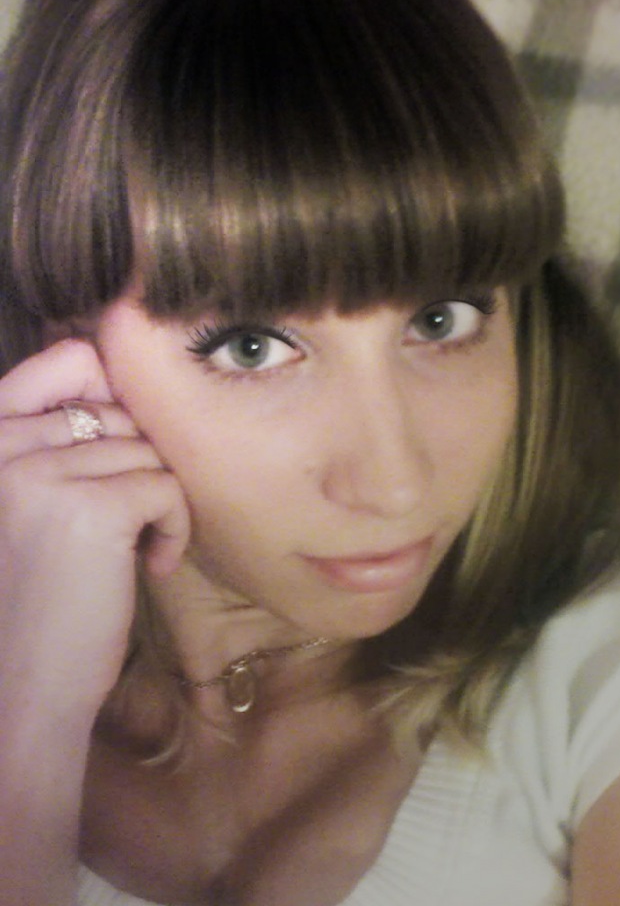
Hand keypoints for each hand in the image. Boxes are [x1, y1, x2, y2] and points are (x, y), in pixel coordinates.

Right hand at [0, 338, 189, 709]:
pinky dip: (175, 528)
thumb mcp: (30, 503)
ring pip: (151, 451)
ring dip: (160, 502)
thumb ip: (59, 443)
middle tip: (127, 521)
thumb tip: (129, 389)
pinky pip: (168, 486)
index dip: (113, 391)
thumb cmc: (34, 598)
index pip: (69, 358)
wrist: (19, 691)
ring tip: (133, 551)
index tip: (119, 447)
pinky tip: (149, 567)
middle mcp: (3, 446)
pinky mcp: (91, 510)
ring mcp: (43, 474)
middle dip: (142, 464)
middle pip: (125, 412)